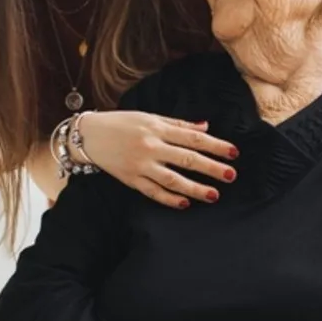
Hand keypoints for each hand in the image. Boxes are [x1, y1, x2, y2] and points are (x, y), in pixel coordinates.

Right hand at [74, 111, 238, 208]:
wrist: (88, 136)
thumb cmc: (121, 123)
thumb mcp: (150, 117)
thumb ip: (178, 124)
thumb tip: (205, 128)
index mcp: (157, 129)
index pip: (193, 138)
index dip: (215, 145)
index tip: (233, 153)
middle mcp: (151, 147)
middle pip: (186, 159)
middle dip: (211, 168)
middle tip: (230, 175)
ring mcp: (140, 165)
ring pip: (172, 179)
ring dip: (194, 188)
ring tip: (213, 195)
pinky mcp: (131, 180)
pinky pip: (153, 192)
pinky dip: (169, 199)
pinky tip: (185, 203)